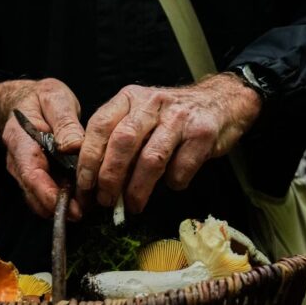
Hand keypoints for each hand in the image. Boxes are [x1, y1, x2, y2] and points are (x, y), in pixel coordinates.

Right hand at [0, 78, 84, 218]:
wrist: (24, 102)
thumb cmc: (41, 99)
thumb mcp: (55, 99)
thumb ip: (65, 122)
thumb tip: (74, 146)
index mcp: (20, 140)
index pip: (30, 173)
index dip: (47, 194)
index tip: (67, 206)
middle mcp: (17, 161)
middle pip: (33, 192)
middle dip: (57, 206)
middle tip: (83, 212)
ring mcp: (23, 172)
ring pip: (38, 198)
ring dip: (60, 206)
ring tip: (86, 206)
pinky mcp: (34, 177)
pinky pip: (44, 195)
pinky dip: (60, 201)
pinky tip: (81, 199)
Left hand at [76, 73, 261, 212]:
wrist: (221, 102)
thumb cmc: (172, 117)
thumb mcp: (140, 116)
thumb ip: (117, 140)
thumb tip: (94, 183)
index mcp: (129, 98)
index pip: (99, 126)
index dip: (88, 159)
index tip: (84, 187)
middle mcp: (152, 104)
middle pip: (122, 143)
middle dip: (110, 178)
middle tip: (105, 202)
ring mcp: (179, 118)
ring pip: (151, 159)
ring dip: (138, 189)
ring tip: (132, 206)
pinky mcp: (202, 134)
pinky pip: (181, 168)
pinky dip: (173, 182)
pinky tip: (171, 183)